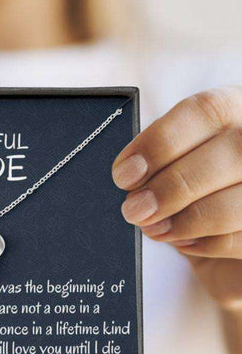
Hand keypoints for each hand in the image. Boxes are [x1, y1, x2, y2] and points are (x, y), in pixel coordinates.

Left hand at [112, 86, 241, 311]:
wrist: (222, 220)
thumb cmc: (192, 181)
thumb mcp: (177, 157)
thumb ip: (160, 159)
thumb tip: (131, 176)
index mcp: (235, 110)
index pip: (205, 112)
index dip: (159, 144)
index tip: (124, 174)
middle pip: (231, 153)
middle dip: (172, 187)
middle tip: (134, 210)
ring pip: (237, 203)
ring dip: (186, 220)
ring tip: (153, 228)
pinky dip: (206, 243)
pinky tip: (183, 242)